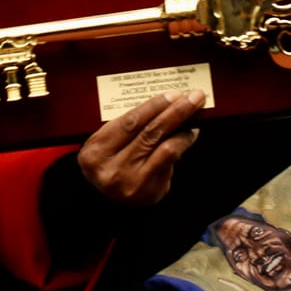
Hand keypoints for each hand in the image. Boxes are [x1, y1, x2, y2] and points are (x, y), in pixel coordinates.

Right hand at [77, 90, 204, 205]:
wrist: (106, 197)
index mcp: (96, 152)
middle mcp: (113, 170)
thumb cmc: (110, 158)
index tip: (174, 94)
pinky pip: (171, 163)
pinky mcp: (150, 193)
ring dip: (184, 129)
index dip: (155, 105)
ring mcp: (133, 184)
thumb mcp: (109, 139)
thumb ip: (131, 122)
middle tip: (195, 97)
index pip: (131, 122)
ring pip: (166, 148)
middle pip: (151, 133)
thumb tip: (168, 101)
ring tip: (194, 115)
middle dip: (176, 112)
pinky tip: (187, 135)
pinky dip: (181, 145)